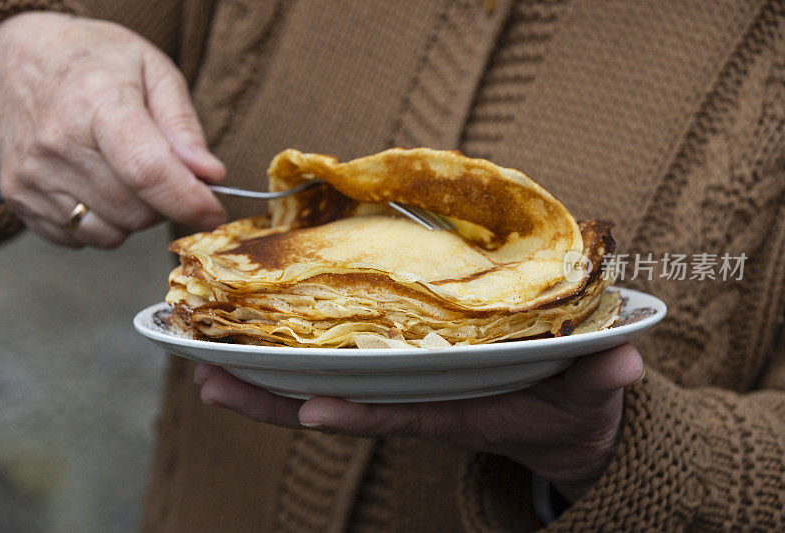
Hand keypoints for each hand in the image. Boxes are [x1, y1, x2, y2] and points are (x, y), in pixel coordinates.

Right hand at [0, 12, 226, 247]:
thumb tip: (209, 175)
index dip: (189, 200)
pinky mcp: (19, 197)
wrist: (16, 59)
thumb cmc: (94, 61)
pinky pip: (81, 239)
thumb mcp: (153, 70)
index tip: (214, 213)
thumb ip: (183, 125)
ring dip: (135, 216)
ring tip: (126, 174)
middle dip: (165, 203)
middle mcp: (57, 143)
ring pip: (112, 233)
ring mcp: (32, 175)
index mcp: (96, 102)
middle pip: (136, 211)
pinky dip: (102, 223)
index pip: (148, 171)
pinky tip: (97, 185)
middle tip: (165, 173)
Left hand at [195, 344, 643, 501]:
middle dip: (277, 399)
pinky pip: (340, 373)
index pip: (406, 415)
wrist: (558, 420)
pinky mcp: (400, 377)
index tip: (313, 408)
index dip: (363, 414)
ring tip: (204, 368)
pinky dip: (292, 367)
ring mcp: (404, 391)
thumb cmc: (571, 404)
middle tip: (209, 381)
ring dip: (267, 384)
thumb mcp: (594, 394)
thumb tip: (622, 366)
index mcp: (463, 409)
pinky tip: (250, 352)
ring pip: (327, 390)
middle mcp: (420, 402)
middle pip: (342, 404)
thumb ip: (604, 380)